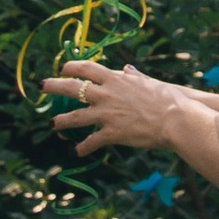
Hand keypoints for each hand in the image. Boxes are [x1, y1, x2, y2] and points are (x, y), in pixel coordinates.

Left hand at [43, 58, 181, 156]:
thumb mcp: (149, 83)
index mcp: (116, 79)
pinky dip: (82, 147)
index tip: (62, 67)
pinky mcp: (112, 133)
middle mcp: (107, 94)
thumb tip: (127, 69)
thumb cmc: (168, 99)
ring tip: (53, 124)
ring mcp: (107, 114)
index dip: (71, 67)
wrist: (176, 118)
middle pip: (73, 87)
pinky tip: (76, 152)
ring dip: (62, 120)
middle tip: (41, 86)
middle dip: (54, 86)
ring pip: (76, 116)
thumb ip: (135, 77)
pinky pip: (91, 141)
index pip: (87, 68)